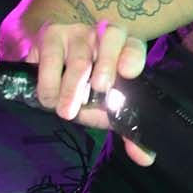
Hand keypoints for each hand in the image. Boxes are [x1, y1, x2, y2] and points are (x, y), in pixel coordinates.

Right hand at [0, 18, 148, 162]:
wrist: (57, 55)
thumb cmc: (92, 81)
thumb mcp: (111, 103)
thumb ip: (129, 129)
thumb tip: (145, 159)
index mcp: (126, 47)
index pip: (135, 46)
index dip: (132, 58)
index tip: (129, 73)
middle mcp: (104, 34)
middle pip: (109, 42)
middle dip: (104, 69)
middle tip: (95, 94)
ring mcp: (77, 32)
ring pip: (77, 59)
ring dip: (69, 89)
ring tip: (65, 110)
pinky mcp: (49, 35)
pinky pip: (46, 60)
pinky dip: (47, 84)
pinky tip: (48, 98)